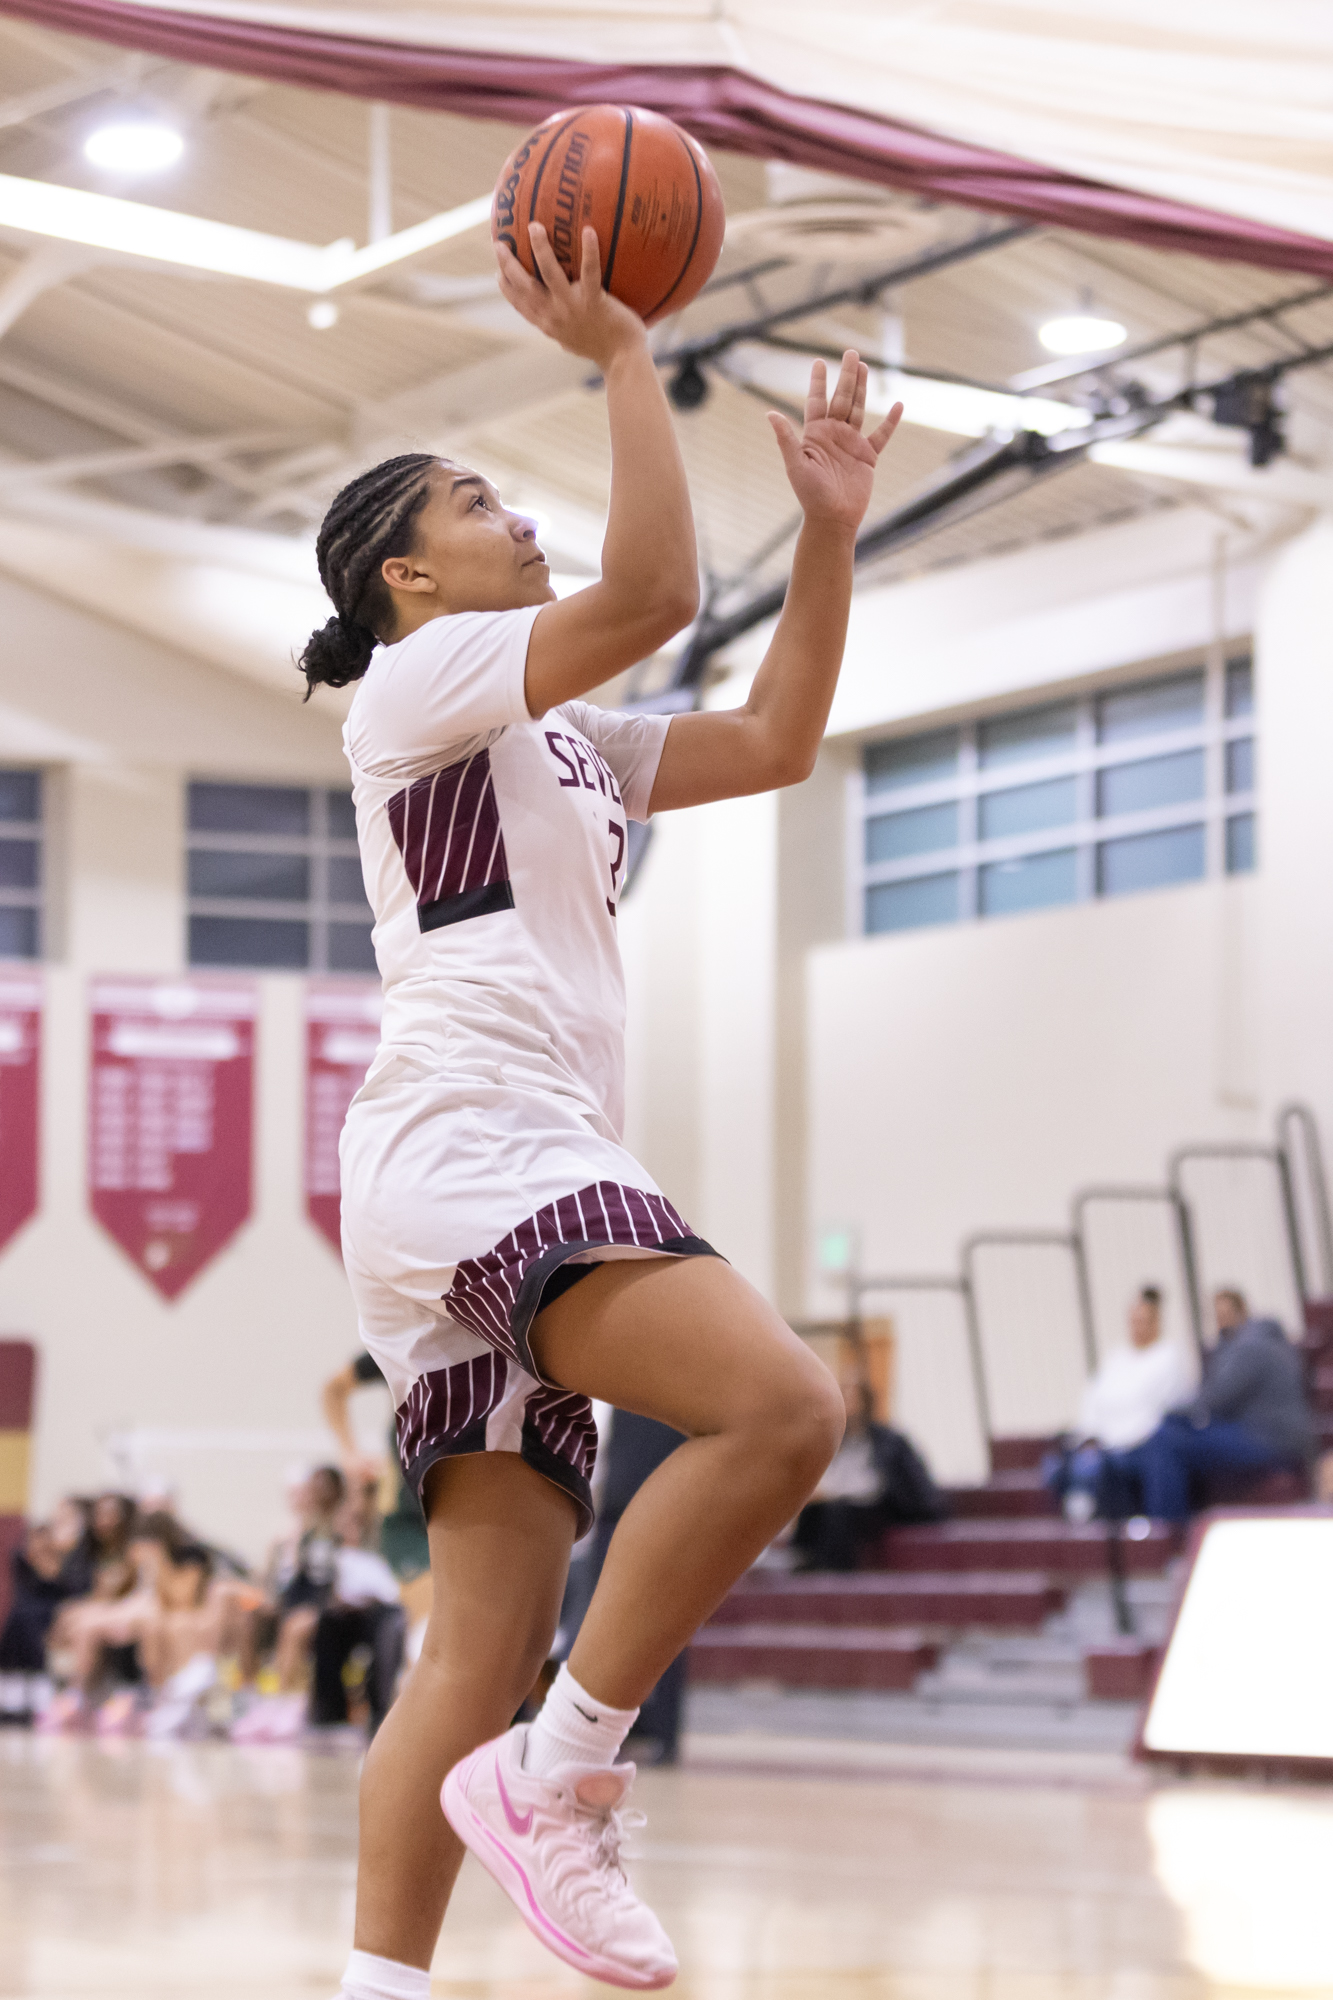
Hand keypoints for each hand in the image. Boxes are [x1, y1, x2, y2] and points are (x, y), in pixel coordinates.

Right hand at [496, 224, 645, 368]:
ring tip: (534, 227)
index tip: (497, 271)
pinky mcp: (594, 302)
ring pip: (550, 274)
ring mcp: (573, 308)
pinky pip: (590, 272)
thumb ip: (563, 325)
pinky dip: (590, 251)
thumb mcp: (574, 340)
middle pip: (525, 287)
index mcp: (548, 325)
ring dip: (540, 249)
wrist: (623, 361)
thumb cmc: (603, 348)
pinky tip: (588, 231)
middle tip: (499, 243)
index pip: (520, 305)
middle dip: (509, 264)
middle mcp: (555, 316)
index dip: (506, 288)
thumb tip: (558, 319)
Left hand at [767, 350, 902, 531]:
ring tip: (865, 366)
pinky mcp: (867, 456)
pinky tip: (897, 405)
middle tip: (851, 352)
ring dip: (862, 388)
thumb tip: (770, 414)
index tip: (819, 362)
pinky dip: (890, 421)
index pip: (816, 400)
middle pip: (841, 398)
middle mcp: (833, 434)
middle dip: (846, 375)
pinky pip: (881, 435)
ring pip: (858, 409)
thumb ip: (786, 438)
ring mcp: (851, 443)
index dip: (817, 381)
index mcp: (815, 434)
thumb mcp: (795, 464)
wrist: (832, 517)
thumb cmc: (810, 494)